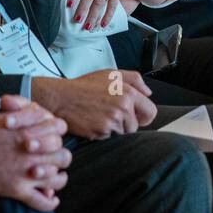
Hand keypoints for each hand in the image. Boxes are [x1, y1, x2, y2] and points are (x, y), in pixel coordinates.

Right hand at [30, 70, 155, 139]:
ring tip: (99, 115)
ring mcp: (111, 121)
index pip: (150, 112)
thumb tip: (148, 93)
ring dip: (113, 128)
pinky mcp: (100, 132)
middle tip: (109, 114)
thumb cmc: (84, 86)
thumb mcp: (111, 74)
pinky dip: (101, 133)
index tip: (136, 116)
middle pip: (134, 126)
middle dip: (125, 123)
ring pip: (121, 133)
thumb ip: (135, 80)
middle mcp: (122, 108)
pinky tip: (93, 121)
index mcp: (128, 93)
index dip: (143, 116)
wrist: (62, 98)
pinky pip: (108, 138)